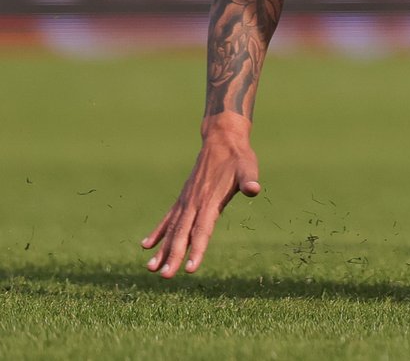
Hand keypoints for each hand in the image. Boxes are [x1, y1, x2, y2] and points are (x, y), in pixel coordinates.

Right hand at [142, 115, 261, 277]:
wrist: (222, 141)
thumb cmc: (239, 157)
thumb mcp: (248, 167)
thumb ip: (249, 179)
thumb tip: (254, 189)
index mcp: (210, 200)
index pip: (202, 230)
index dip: (197, 249)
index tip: (191, 269)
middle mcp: (194, 203)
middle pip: (183, 234)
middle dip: (174, 256)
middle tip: (166, 277)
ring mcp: (186, 201)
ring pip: (172, 230)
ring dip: (162, 249)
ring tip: (151, 269)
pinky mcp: (183, 199)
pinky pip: (168, 219)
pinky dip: (158, 232)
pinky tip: (147, 246)